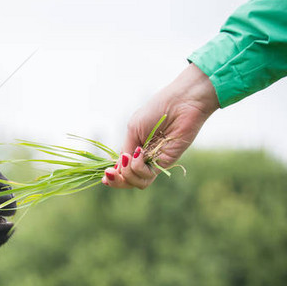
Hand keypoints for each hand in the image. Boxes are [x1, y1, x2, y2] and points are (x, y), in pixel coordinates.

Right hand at [103, 63, 219, 188]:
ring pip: (137, 182)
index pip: (121, 171)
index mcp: (134, 150)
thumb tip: (119, 168)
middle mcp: (143, 159)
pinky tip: (138, 154)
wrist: (181, 102)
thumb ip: (126, 150)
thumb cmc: (156, 110)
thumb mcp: (133, 130)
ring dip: (127, 175)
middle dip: (116, 181)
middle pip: (128, 181)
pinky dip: (138, 168)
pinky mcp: (166, 162)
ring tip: (128, 159)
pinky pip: (148, 176)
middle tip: (110, 173)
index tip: (105, 175)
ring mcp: (155, 162)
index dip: (112, 177)